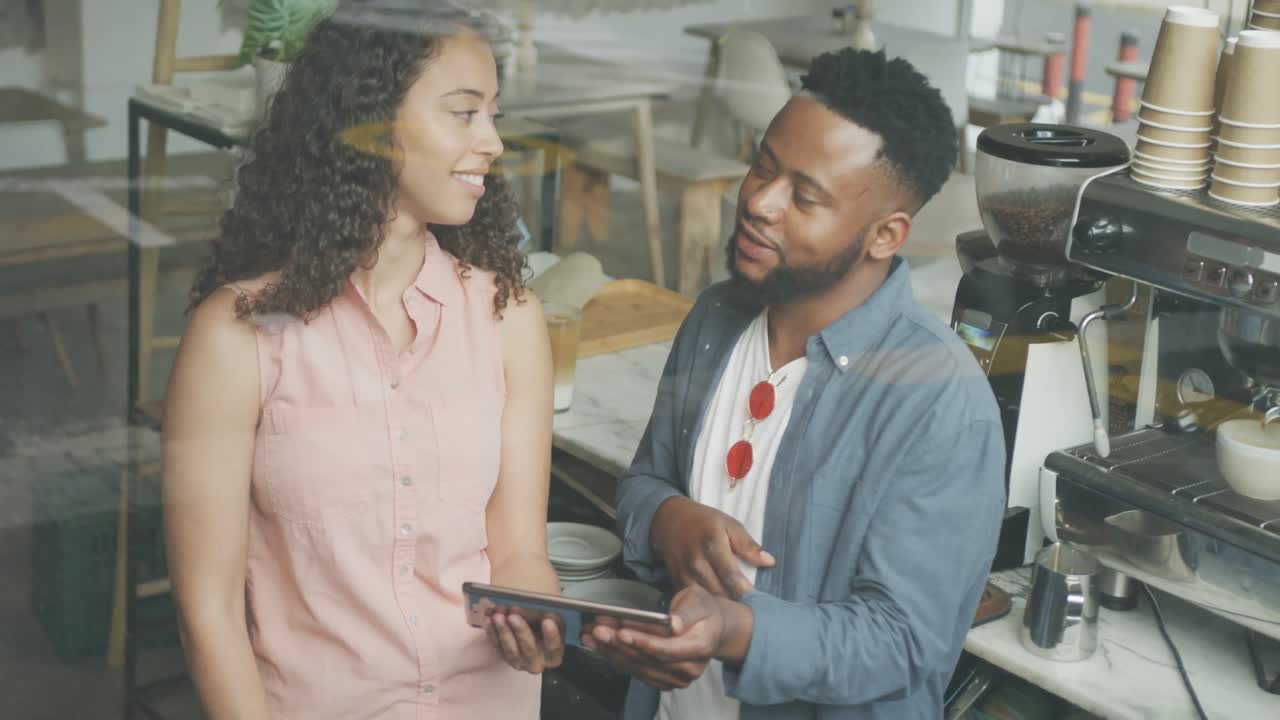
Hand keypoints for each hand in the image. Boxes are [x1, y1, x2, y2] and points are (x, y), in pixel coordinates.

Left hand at [485, 608, 564, 673]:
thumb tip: (516, 610)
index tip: (547, 620)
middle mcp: (537, 663)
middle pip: (529, 649)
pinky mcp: (505, 658)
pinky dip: (492, 632)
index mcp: (553, 655)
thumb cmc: (543, 625)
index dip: (551, 634)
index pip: (554, 646)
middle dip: (520, 630)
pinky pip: (497, 646)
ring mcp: (519, 663)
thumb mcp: (546, 618)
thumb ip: (535, 615)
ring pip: (510, 650)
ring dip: (503, 631)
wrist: (531, 633)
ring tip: (497, 616)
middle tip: (513, 616)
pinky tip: (488, 619)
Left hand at [581, 585, 750, 689]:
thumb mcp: (701, 601)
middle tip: (596, 629)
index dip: (642, 641)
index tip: (620, 631)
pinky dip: (616, 658)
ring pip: (637, 666)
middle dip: (618, 643)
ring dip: (611, 651)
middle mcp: (688, 669)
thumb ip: (688, 612)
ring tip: (590, 635)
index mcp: (699, 647)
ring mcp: (676, 678)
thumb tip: (675, 624)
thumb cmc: (705, 611)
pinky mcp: (664, 680)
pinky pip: (636, 671)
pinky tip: (600, 646)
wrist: (715, 629)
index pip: (666, 648)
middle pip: (647, 659)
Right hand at [651, 496, 774, 597]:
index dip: (746, 591)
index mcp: (712, 544)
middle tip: (751, 609)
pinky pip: (695, 599)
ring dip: (723, 607)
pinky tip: (719, 608)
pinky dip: (707, 605)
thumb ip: (748, 544)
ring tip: (737, 611)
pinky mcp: (677, 581)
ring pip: (706, 599)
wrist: (670, 520)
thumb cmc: (704, 522)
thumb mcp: (729, 524)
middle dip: (736, 602)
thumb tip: (769, 562)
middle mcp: (696, 561)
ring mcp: (685, 573)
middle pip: (720, 592)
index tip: (759, 600)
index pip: (731, 576)